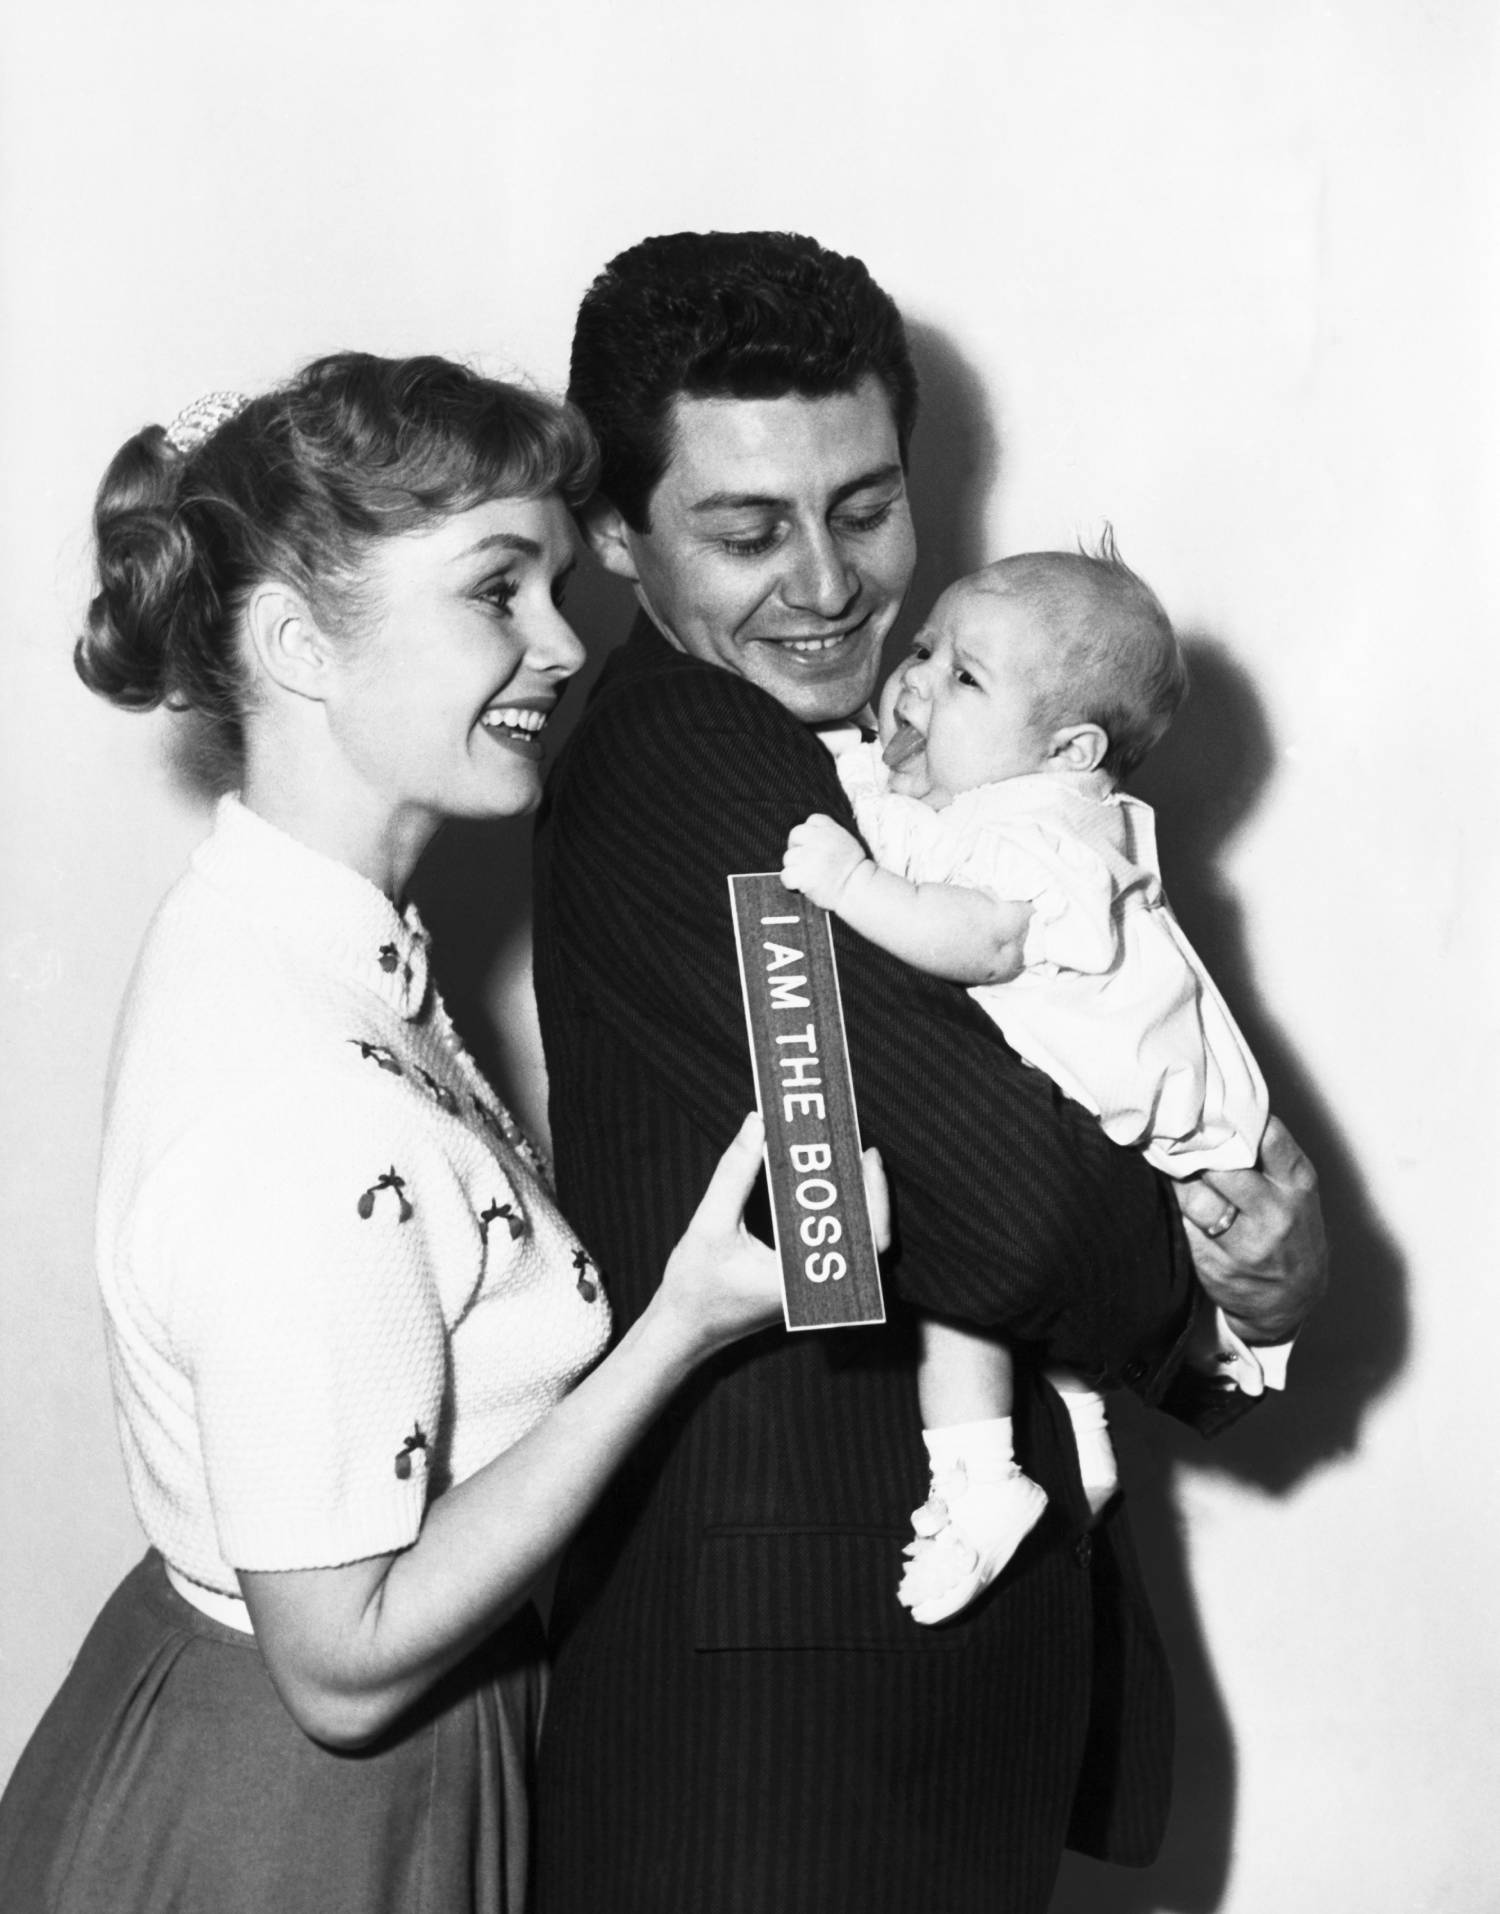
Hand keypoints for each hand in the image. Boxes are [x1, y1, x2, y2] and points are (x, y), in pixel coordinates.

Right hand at [658, 1113, 890, 1356]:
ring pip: (852, 1243)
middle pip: (868, 1238)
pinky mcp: (801, 1283)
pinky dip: (830, 1215)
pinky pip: (829, 1246)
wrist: (681, 1330)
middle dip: (868, 1190)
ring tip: (843, 1161)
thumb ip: (735, 1173)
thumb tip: (756, 1124)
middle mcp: (817, 1288)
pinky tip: (820, 1187)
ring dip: (851, 1202)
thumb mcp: (710, 1224)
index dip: (876, 1196)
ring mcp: (812, 1288)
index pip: (868, 1241)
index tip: (868, 1155)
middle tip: (856, 1148)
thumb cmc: (693, 1288)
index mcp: (805, 1281)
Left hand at [782, 814, 869, 909]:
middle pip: (795, 834)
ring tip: (808, 876)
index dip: (810, 832)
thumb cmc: (855, 870)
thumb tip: (811, 838)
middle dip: (797, 847)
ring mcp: (809, 857)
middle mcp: (819, 840)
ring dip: (795, 867)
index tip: (813, 844)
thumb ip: (830, 835)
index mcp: (831, 831)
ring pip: (788, 857)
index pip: (812, 820)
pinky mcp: (803, 875)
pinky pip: (786, 875)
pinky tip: (801, 886)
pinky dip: (791, 883)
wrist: (859, 889)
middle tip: (804, 860)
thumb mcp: (848, 842)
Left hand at [1174, 1117, 1327, 1344]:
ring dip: (1175, 1178)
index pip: (1265, 1136)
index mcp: (1297, 1184)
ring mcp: (1247, 1244)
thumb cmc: (1289, 1230)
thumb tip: (1216, 1112)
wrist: (1291, 1299)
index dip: (1230, 1119)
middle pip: (1221, 1168)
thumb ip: (1265, 1156)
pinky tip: (1165, 1195)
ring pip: (1196, 1199)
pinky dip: (1172, 1208)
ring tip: (1162, 1160)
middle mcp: (1276, 1214)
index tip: (1205, 1107)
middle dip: (1193, 1149)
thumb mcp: (1294, 1190)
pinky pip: (1183, 1226)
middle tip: (1171, 1132)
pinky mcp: (1217, 1266)